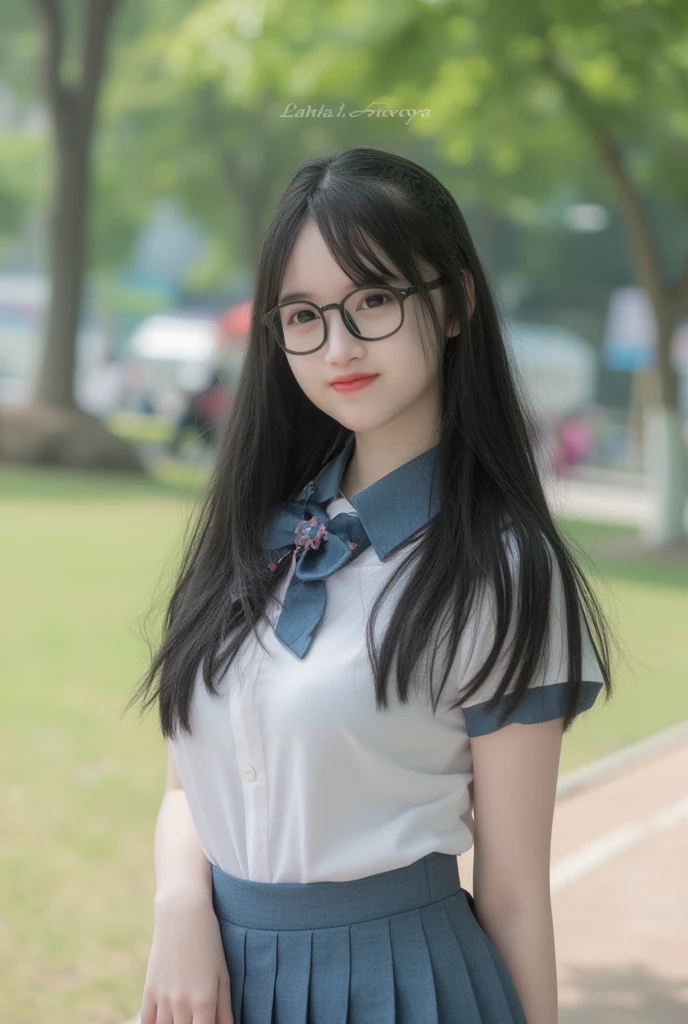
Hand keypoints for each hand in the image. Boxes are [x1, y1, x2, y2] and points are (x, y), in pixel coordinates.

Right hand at [139, 890, 233, 1023]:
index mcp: (204, 1001)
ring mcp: (163, 998)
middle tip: (197, 1019)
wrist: (183, 914)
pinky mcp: (149, 990)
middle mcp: (182, 1004)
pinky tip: (163, 1023)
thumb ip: (224, 1008)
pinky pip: (146, 1021)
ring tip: (183, 1017)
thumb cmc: (209, 942)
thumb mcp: (222, 974)